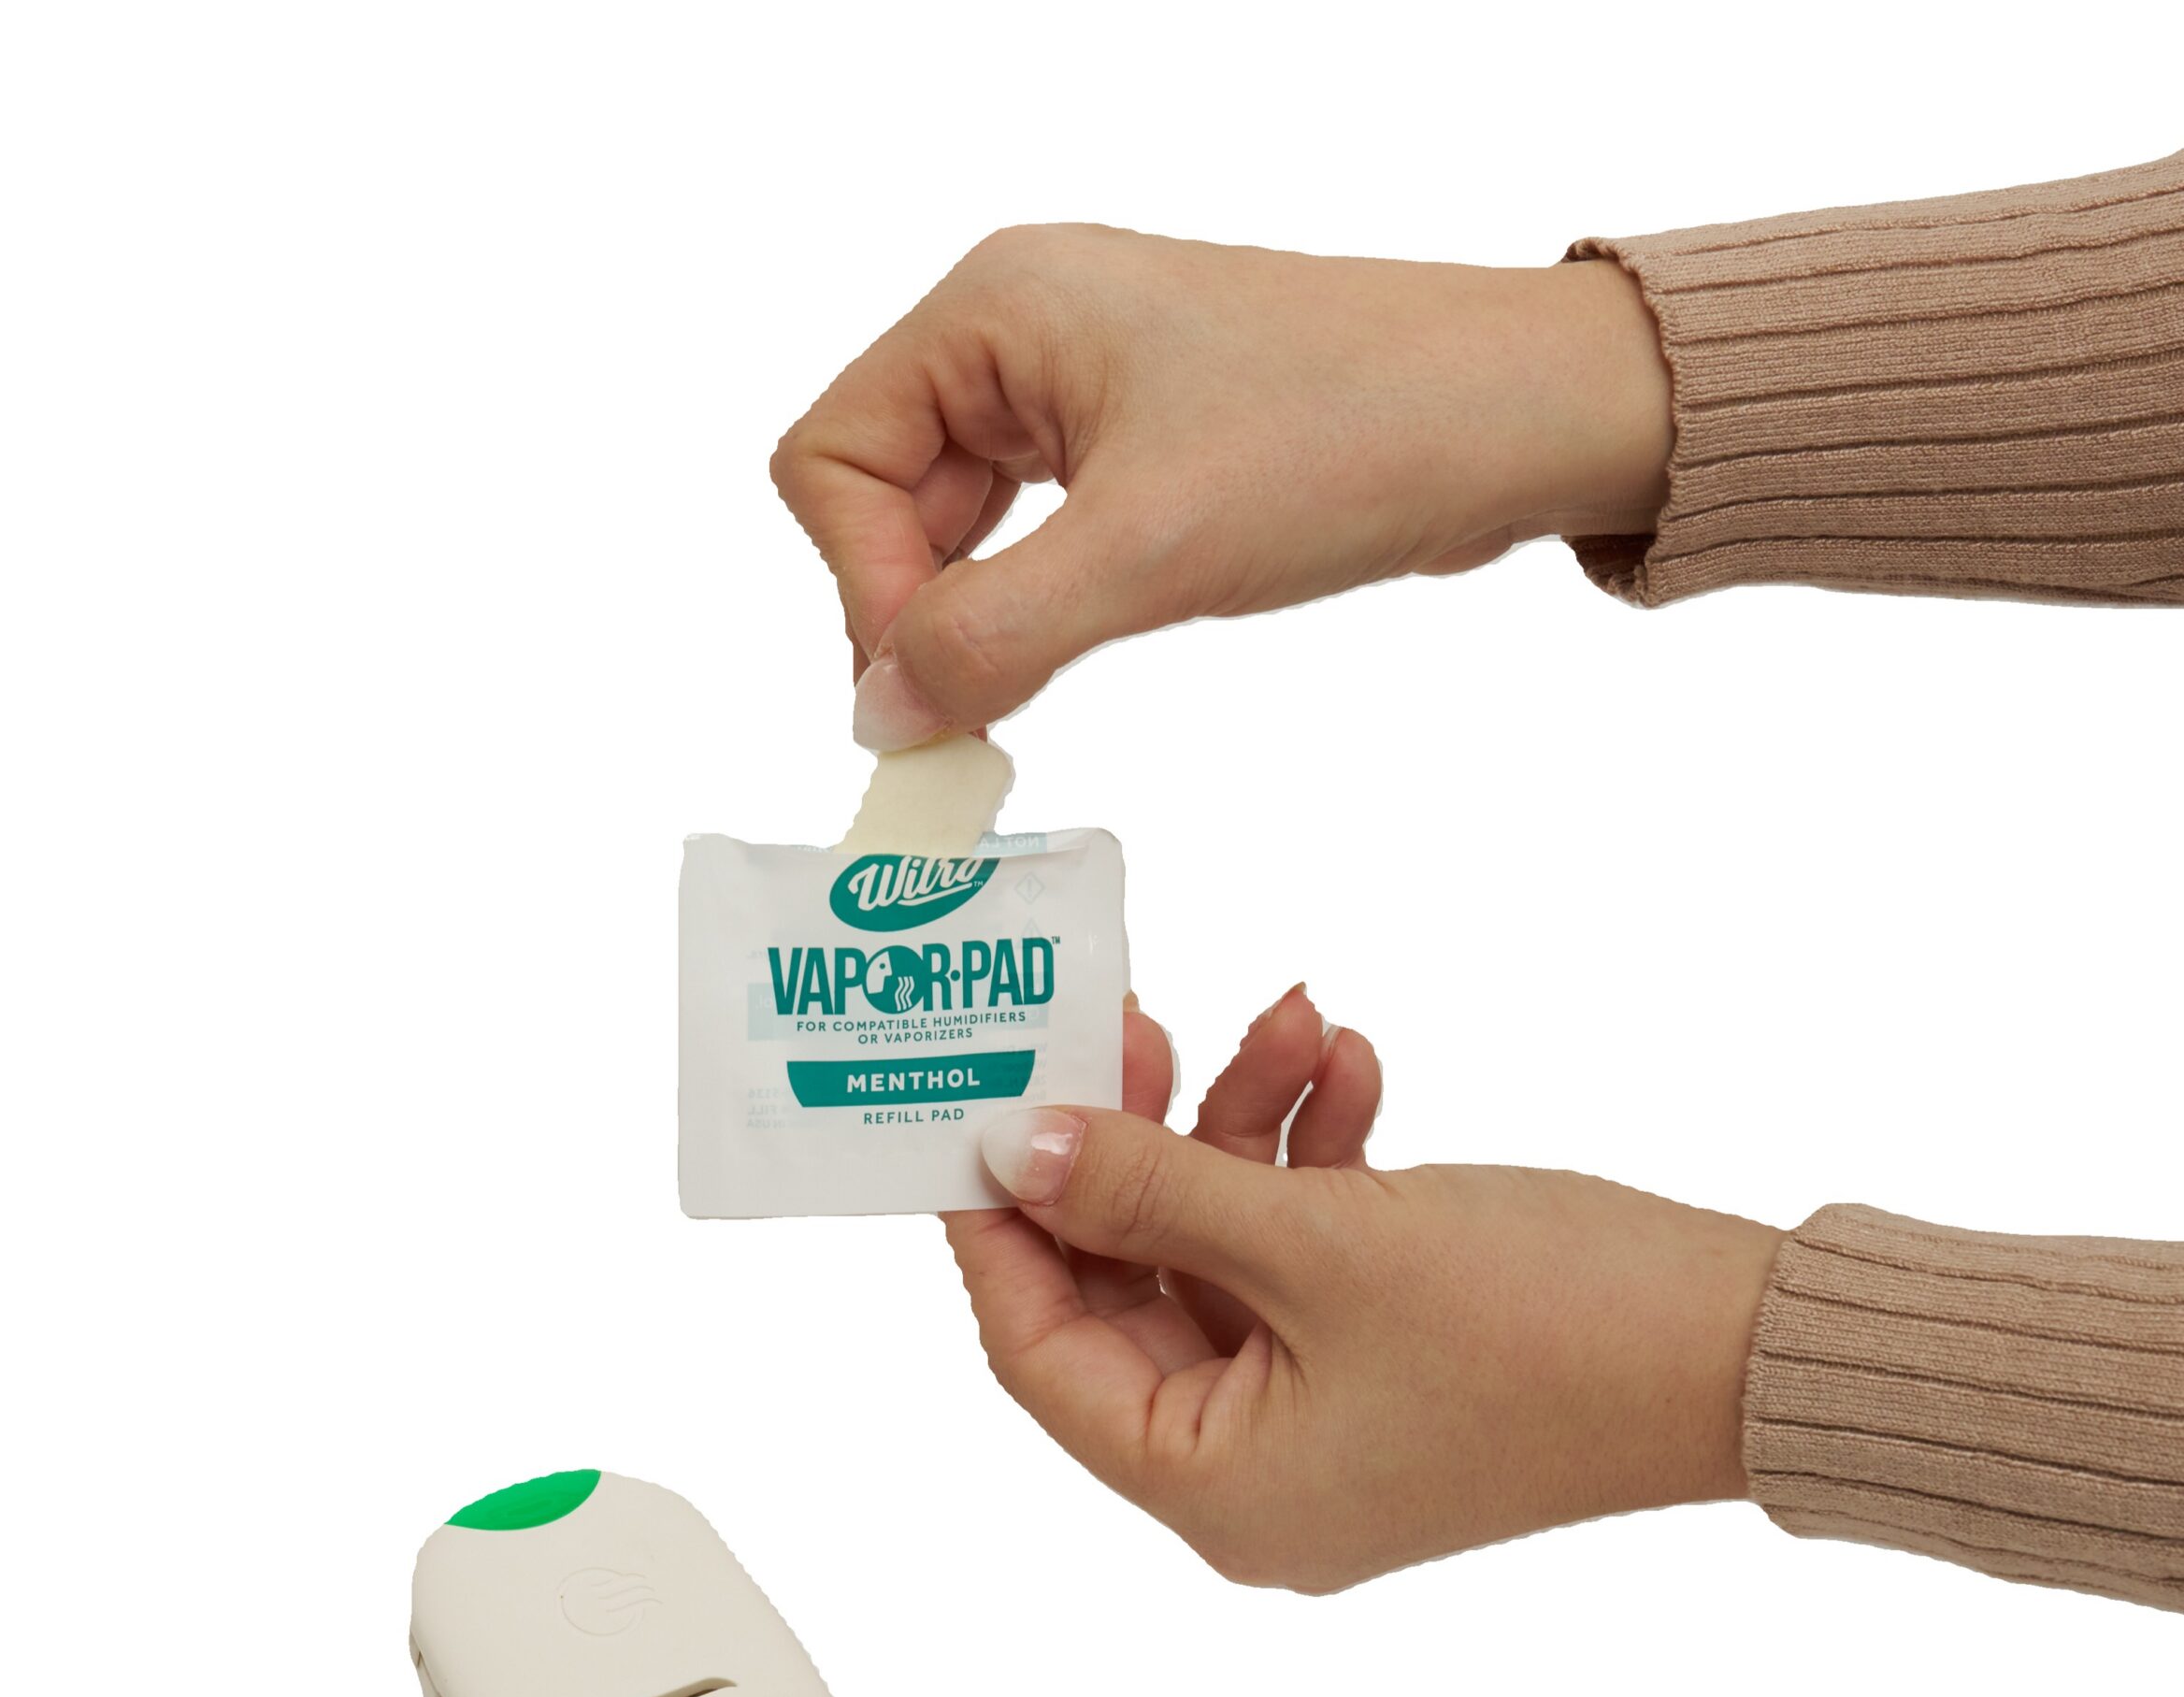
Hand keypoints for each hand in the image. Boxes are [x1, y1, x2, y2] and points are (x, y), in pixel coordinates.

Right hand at [772, 229, 1671, 746]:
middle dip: (909, 612)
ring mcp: (1078, 384)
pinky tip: (1062, 653)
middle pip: (880, 491)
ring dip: (970, 617)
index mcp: (997, 309)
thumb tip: (879, 716)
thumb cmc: (1352, 435)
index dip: (862, 584)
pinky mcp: (1136, 438)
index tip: (932, 686)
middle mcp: (1021, 330)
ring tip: (1009, 702)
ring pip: (953, 522)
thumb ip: (991, 635)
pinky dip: (1028, 604)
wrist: (1525, 414)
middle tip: (965, 725)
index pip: (832, 458)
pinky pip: (1030, 532)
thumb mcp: (1149, 550)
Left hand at [944, 990, 1780, 1592]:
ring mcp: (1324, 1419)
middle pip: (1128, 1287)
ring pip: (1222, 1250)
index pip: (1041, 1352)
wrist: (1754, 1348)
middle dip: (1137, 1143)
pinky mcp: (1387, 1361)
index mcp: (1214, 1491)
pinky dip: (1316, 1159)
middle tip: (1134, 1025)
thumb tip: (1021, 1149)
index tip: (982, 1104)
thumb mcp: (1323, 1242)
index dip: (1002, 1224)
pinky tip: (1351, 1064)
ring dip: (1244, 1128)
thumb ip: (1152, 1191)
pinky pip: (1304, 1253)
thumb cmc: (1554, 1325)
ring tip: (1285, 1019)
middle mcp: (1255, 1474)